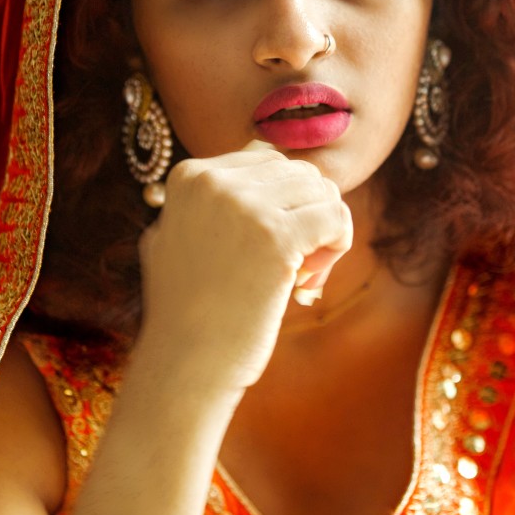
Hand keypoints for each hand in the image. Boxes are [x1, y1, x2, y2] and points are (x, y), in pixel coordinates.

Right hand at [136, 140, 352, 391]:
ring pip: (321, 190)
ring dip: (325, 228)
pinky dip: (339, 241)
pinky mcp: (275, 235)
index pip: (268, 161)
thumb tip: (260, 149)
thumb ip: (209, 194)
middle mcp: (214, 181)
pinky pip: (335, 215)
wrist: (184, 365)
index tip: (273, 243)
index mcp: (190, 174)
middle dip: (307, 213)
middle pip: (298, 173)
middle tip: (298, 262)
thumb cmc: (186, 308)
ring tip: (305, 271)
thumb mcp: (176, 232)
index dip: (284, 201)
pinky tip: (315, 274)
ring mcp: (244, 206)